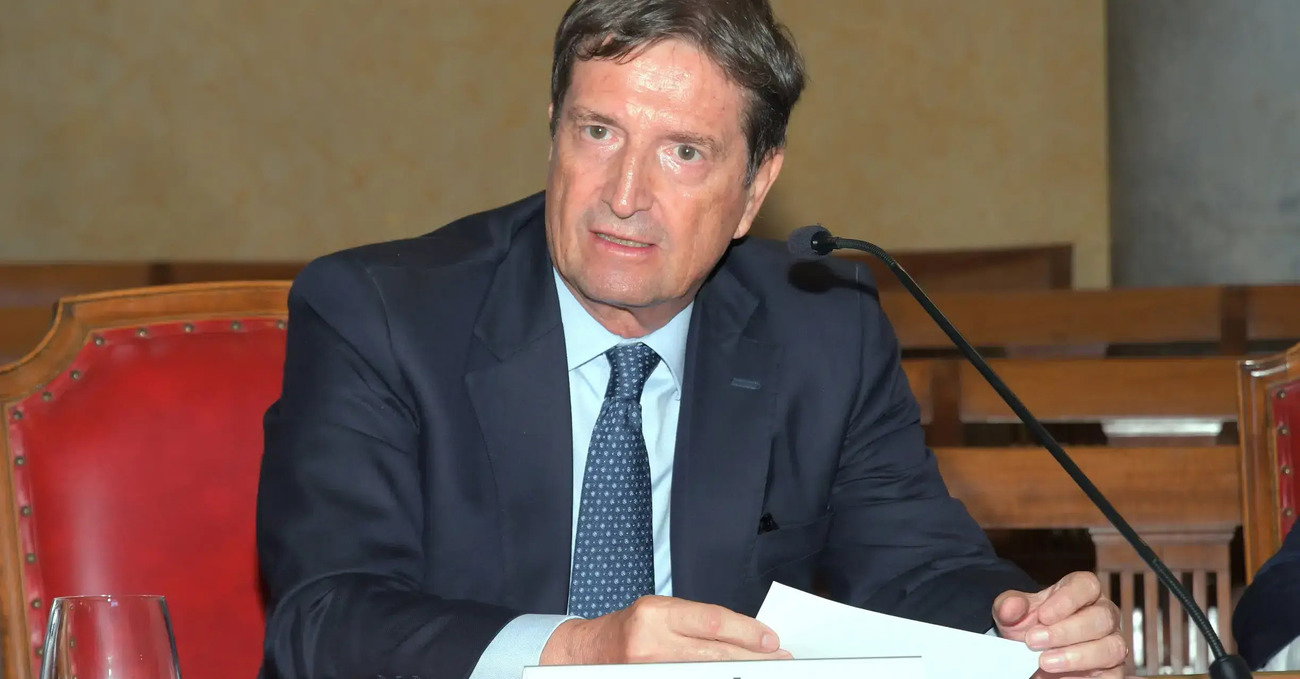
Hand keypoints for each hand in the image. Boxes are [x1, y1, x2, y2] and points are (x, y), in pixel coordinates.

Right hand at [540, 595, 792, 664]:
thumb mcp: (660, 612)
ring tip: (760, 669)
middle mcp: (651, 640)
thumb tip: (746, 635)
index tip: (771, 640)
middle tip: (778, 660)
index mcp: (656, 613)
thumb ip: (697, 622)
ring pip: (706, 672)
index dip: (747, 631)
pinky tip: (732, 677)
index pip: (712, 621)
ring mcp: (648, 668)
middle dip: (752, 657)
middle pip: (714, 653)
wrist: (588, 650)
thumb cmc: (628, 628)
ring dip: (738, 671)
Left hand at [994, 571, 1126, 677]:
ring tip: (1045, 662)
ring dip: (1077, 657)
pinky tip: (1060, 677)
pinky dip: (1086, 677)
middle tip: (1035, 641)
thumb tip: (1011, 607)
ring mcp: (1112, 643)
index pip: (1087, 585)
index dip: (1067, 599)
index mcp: (1083, 591)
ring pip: (1111, 648)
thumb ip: (1010, 605)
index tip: (1043, 615)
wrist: (1033, 652)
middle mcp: (1104, 615)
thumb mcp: (1014, 613)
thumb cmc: (1031, 625)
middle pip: (1102, 617)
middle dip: (1066, 631)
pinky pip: (1112, 676)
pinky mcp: (1114, 671)